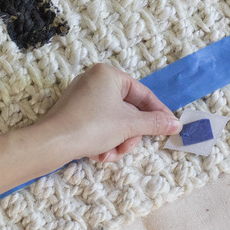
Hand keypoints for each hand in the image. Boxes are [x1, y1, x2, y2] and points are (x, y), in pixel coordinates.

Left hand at [36, 64, 181, 161]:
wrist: (53, 142)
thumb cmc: (93, 126)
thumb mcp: (129, 125)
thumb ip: (154, 123)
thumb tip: (176, 124)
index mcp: (109, 74)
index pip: (142, 94)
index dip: (158, 112)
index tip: (170, 127)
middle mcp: (95, 80)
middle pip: (127, 111)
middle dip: (128, 135)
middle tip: (126, 148)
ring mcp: (82, 96)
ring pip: (113, 121)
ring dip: (115, 142)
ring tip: (108, 155)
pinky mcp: (74, 112)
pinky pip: (98, 125)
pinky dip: (102, 141)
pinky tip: (97, 154)